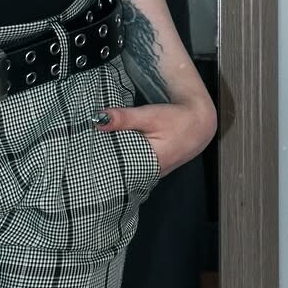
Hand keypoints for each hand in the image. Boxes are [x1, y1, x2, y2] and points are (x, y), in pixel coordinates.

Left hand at [95, 97, 216, 179]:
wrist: (200, 122)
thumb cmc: (178, 119)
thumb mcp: (148, 115)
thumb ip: (123, 118)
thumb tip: (98, 119)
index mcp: (150, 163)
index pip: (117, 168)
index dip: (101, 161)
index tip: (87, 152)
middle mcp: (152, 172)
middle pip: (121, 170)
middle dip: (105, 161)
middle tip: (87, 150)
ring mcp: (154, 172)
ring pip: (128, 169)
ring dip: (115, 160)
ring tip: (96, 150)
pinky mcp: (155, 167)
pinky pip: (135, 166)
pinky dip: (125, 159)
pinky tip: (115, 150)